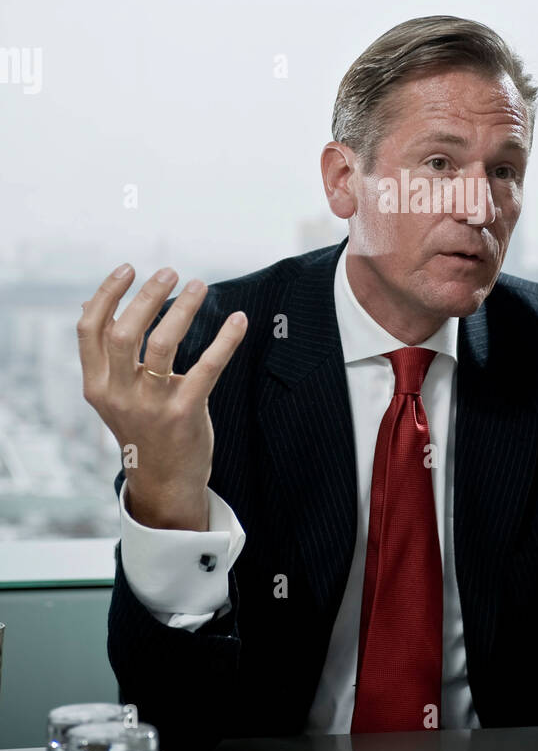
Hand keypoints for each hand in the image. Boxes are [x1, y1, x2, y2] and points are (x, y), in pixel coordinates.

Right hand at [77, 263, 247, 528]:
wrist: (164, 481)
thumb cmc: (141, 427)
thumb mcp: (112, 394)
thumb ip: (104, 354)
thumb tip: (86, 304)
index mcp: (96, 385)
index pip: (90, 329)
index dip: (106, 294)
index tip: (128, 269)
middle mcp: (118, 394)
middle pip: (125, 332)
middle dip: (147, 296)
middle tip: (170, 273)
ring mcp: (150, 405)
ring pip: (162, 344)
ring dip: (182, 309)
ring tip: (198, 286)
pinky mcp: (184, 413)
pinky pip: (207, 368)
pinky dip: (224, 340)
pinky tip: (238, 320)